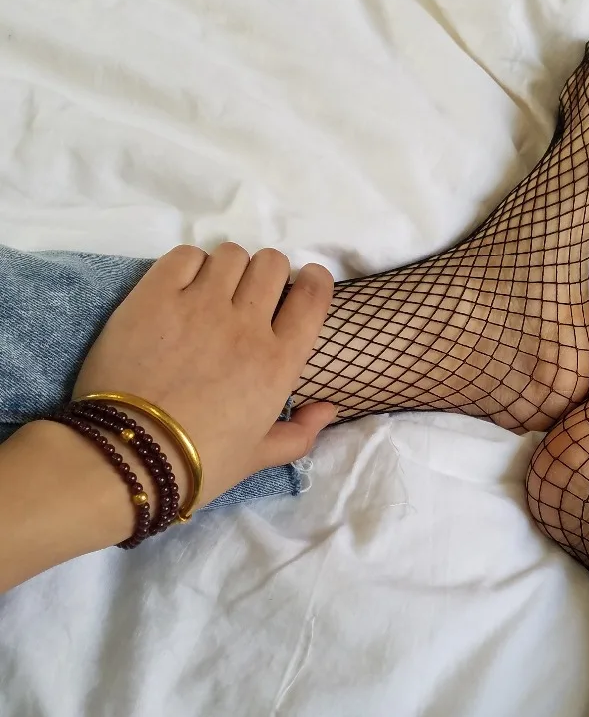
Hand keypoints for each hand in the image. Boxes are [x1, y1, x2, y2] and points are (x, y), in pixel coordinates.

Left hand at [74, 242, 336, 511]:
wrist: (131, 454)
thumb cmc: (201, 461)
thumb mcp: (259, 456)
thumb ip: (300, 433)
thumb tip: (329, 409)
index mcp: (280, 362)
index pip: (313, 295)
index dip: (314, 281)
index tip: (303, 285)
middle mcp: (247, 325)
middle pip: (272, 264)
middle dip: (269, 274)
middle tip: (251, 295)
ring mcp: (200, 305)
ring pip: (232, 254)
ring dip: (229, 268)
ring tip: (215, 290)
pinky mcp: (155, 296)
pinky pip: (185, 255)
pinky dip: (190, 264)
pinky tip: (183, 287)